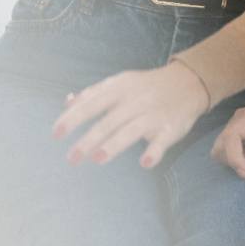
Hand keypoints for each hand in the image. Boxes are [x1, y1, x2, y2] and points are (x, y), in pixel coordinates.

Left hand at [52, 59, 211, 169]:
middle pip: (108, 121)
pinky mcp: (170, 128)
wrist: (187, 82)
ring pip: (131, 130)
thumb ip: (94, 93)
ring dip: (114, 144)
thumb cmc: (145, 86)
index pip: (91, 103)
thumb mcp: (119, 83)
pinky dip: (154, 151)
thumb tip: (67, 102)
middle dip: (88, 139)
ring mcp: (152, 114)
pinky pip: (162, 141)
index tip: (56, 134)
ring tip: (97, 158)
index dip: (73, 118)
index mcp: (119, 88)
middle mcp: (134, 101)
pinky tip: (145, 163)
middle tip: (71, 158)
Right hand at [210, 94, 244, 178]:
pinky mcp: (240, 130)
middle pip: (222, 142)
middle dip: (231, 160)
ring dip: (232, 160)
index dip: (233, 158)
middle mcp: (243, 116)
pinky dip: (235, 158)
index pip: (232, 137)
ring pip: (222, 145)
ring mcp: (240, 122)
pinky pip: (228, 147)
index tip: (244, 175)